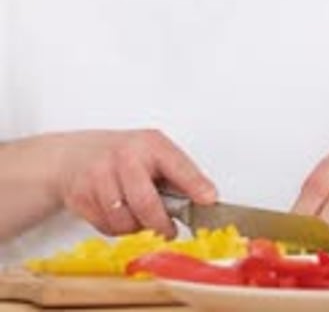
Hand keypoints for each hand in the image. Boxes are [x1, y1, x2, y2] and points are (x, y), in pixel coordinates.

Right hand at [55, 129, 215, 236]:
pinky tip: (117, 211)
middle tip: (169, 229)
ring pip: (125, 221)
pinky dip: (116, 228)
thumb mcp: (152, 152)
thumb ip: (177, 174)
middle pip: (146, 203)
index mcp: (149, 143)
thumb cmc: (120, 154)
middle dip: (161, 224)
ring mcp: (100, 175)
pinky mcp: (82, 195)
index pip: (177, 165)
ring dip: (136, 227)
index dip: (194, 184)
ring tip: (137, 214)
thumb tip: (206, 197)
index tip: (209, 199)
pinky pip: (107, 227)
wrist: (73, 155)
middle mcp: (124, 156)